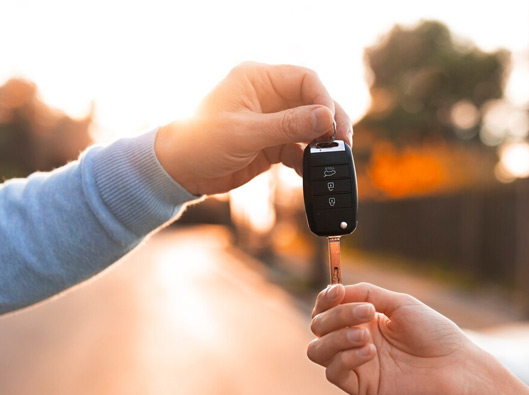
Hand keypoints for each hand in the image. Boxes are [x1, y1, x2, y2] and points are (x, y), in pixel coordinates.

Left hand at [155, 62, 351, 194]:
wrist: (179, 171)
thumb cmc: (201, 143)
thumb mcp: (246, 133)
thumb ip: (288, 125)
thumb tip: (326, 117)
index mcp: (258, 80)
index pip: (305, 79)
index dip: (324, 99)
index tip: (331, 124)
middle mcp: (268, 96)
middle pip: (313, 102)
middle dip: (329, 122)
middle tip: (340, 143)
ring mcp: (271, 120)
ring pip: (310, 126)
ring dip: (321, 143)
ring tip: (330, 159)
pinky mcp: (271, 143)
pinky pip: (298, 148)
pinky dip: (307, 159)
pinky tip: (310, 172)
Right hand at [307, 283, 528, 394]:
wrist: (456, 366)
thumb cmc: (434, 332)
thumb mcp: (399, 302)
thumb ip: (367, 293)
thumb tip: (338, 289)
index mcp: (363, 319)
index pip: (327, 308)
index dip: (326, 298)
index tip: (338, 291)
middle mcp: (355, 340)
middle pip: (319, 326)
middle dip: (336, 315)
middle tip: (367, 312)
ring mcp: (356, 363)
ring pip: (317, 350)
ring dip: (336, 337)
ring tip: (366, 335)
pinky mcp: (361, 386)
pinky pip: (334, 373)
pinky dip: (346, 358)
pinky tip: (370, 351)